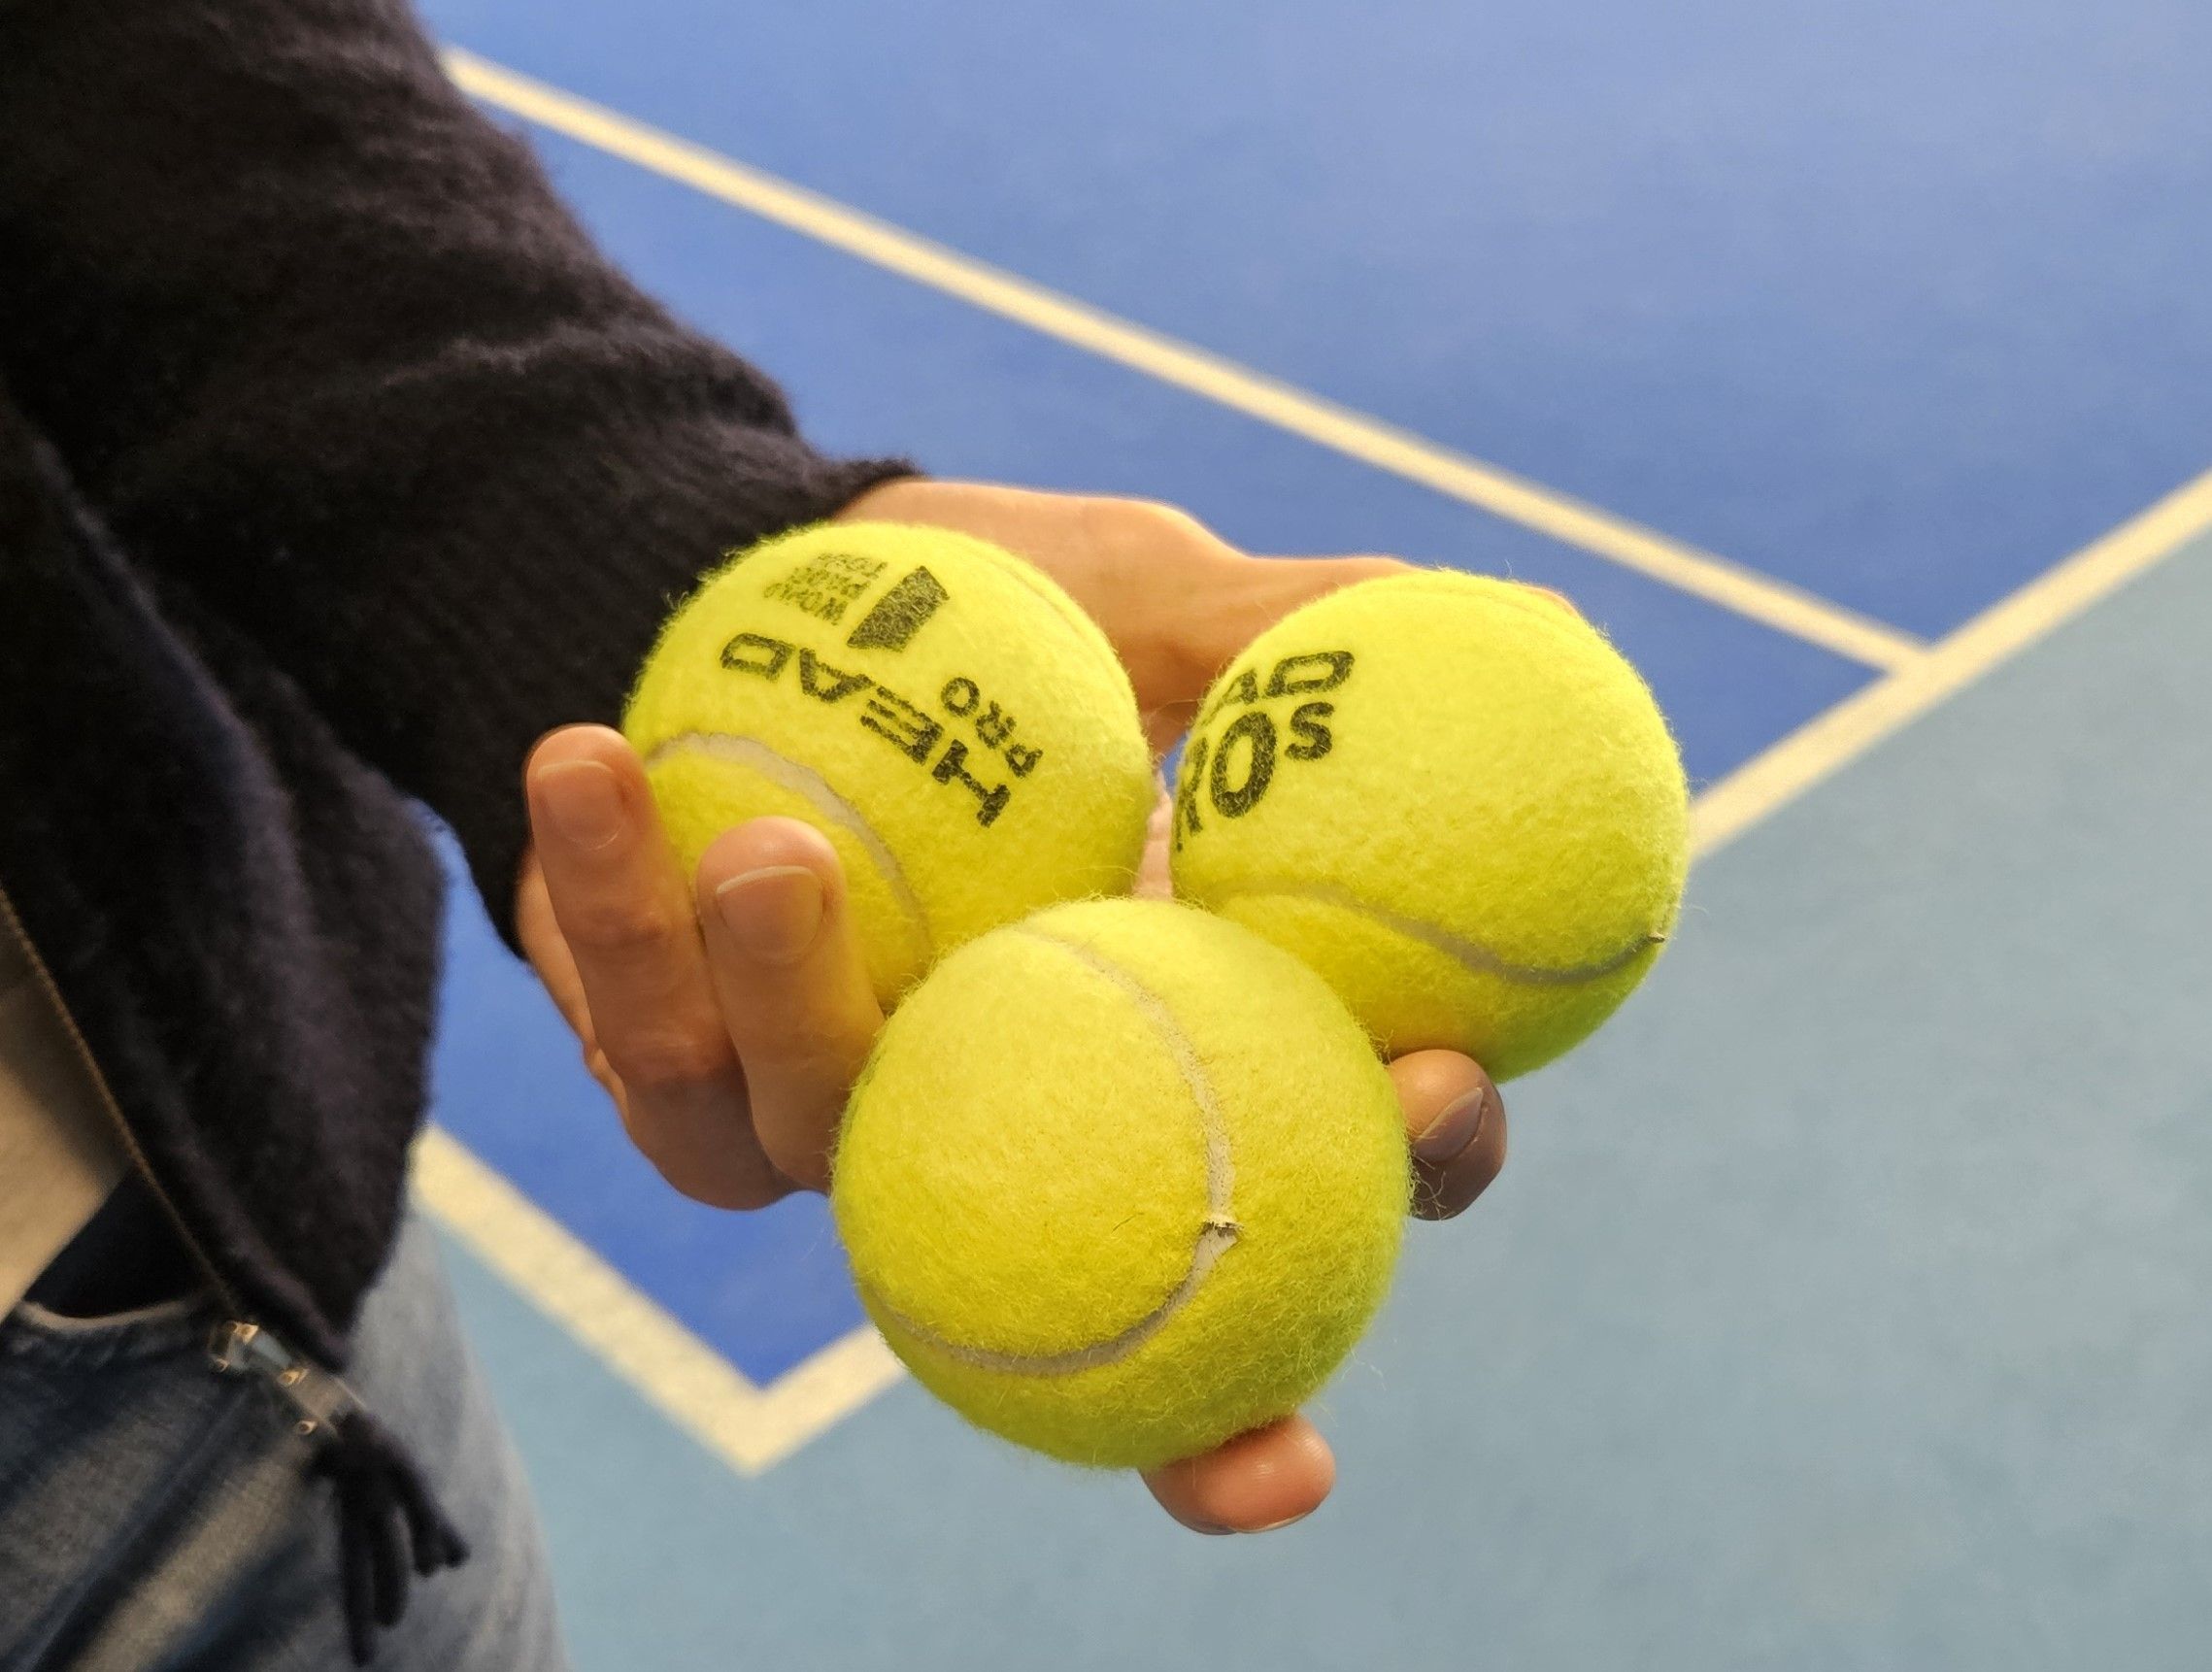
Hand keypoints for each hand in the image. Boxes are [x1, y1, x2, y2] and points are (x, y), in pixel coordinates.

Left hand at [515, 481, 1514, 1530]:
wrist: (742, 596)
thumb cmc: (984, 608)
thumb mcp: (1136, 590)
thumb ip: (1281, 628)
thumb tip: (1523, 617)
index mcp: (1163, 1022)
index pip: (1336, 1137)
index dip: (1419, 1156)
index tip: (1443, 1079)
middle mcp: (1018, 1115)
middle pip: (1095, 1249)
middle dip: (1105, 1196)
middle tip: (1134, 1021)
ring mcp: (851, 1126)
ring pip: (830, 1137)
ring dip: (791, 1003)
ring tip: (772, 846)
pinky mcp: (689, 1092)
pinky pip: (651, 1046)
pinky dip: (613, 903)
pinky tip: (585, 761)